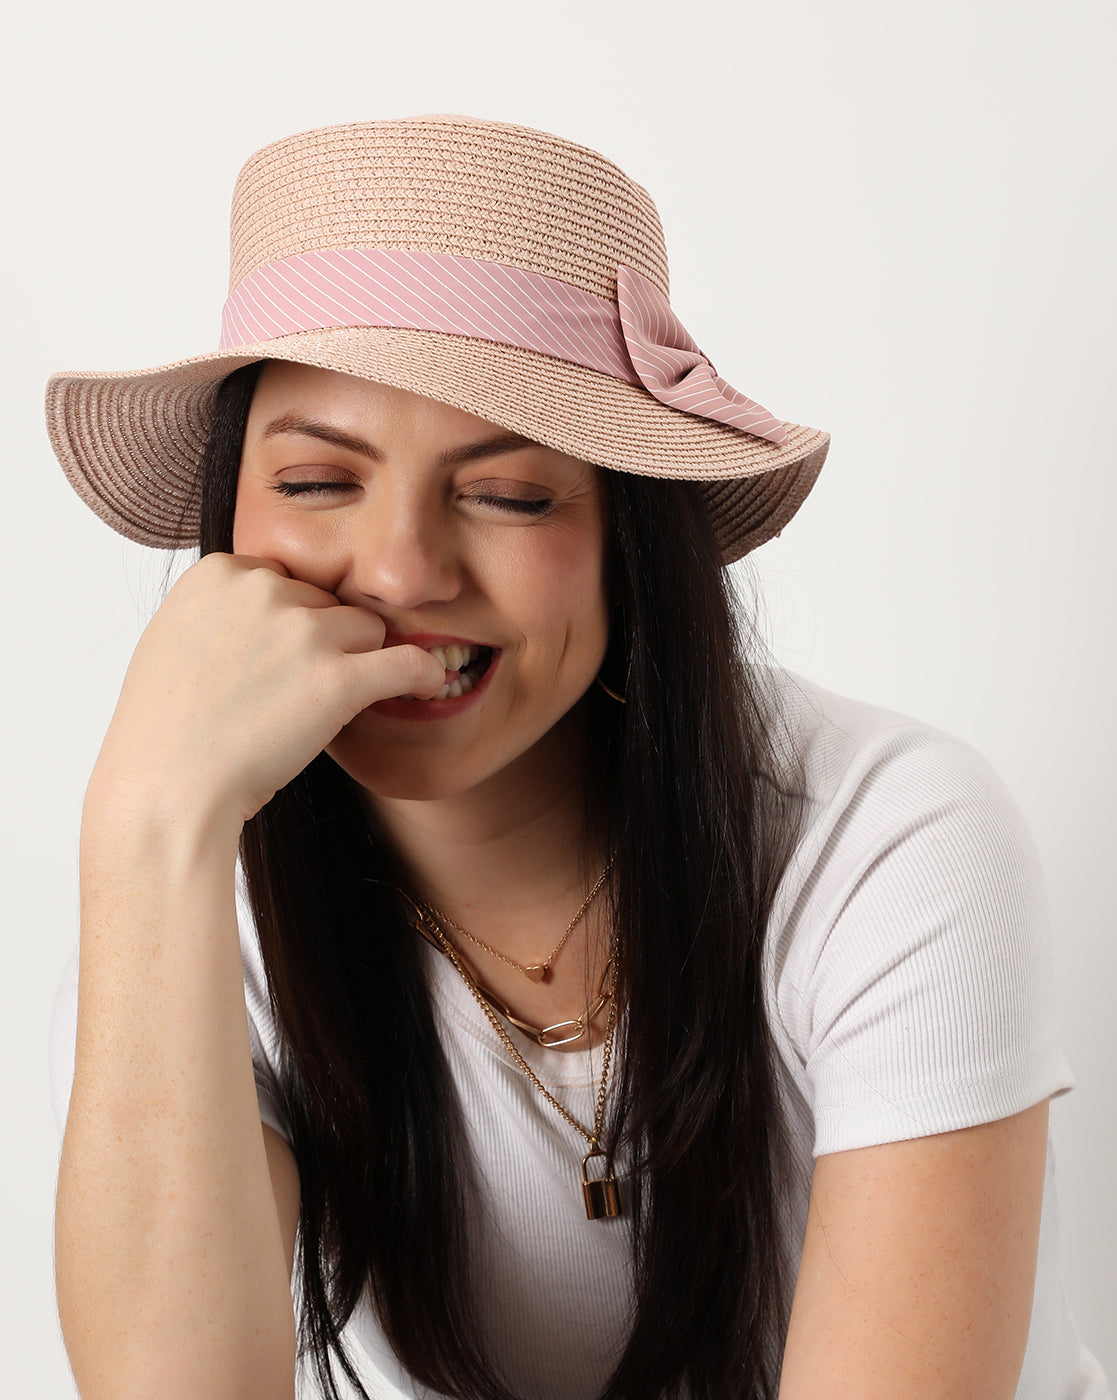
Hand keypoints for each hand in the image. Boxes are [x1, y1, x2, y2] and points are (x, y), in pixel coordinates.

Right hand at [88, 553, 444, 826]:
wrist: (166, 789)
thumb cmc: (165, 730)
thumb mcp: (175, 638)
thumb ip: (226, 610)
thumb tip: (278, 606)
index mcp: (221, 571)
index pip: (288, 581)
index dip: (288, 625)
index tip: (273, 664)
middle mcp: (264, 589)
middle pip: (329, 604)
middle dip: (322, 645)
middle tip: (288, 698)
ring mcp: (304, 631)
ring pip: (367, 631)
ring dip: (356, 665)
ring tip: (318, 710)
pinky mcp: (338, 678)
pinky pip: (407, 661)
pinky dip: (422, 674)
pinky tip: (429, 685)